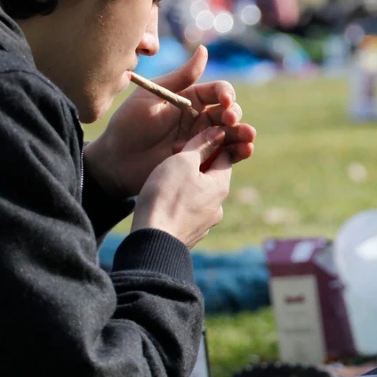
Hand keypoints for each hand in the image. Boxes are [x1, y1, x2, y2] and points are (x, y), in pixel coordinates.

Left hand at [85, 45, 255, 198]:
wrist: (115, 162)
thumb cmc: (128, 125)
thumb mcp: (151, 97)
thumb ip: (180, 77)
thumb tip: (204, 49)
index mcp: (190, 99)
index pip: (218, 91)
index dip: (226, 93)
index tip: (225, 101)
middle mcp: (200, 118)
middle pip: (229, 112)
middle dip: (234, 114)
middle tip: (230, 120)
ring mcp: (203, 141)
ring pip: (231, 134)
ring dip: (244, 133)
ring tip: (249, 137)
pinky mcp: (203, 161)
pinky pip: (226, 156)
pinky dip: (239, 152)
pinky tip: (246, 150)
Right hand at [132, 127, 232, 247]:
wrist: (151, 243)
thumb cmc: (166, 197)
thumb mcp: (182, 162)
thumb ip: (201, 145)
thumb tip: (219, 133)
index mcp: (221, 186)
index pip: (224, 156)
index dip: (209, 143)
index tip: (189, 140)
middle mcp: (218, 206)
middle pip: (210, 176)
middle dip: (194, 164)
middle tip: (172, 158)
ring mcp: (204, 223)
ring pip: (198, 195)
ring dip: (185, 184)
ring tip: (164, 180)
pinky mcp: (189, 235)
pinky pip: (187, 211)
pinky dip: (178, 202)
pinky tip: (163, 202)